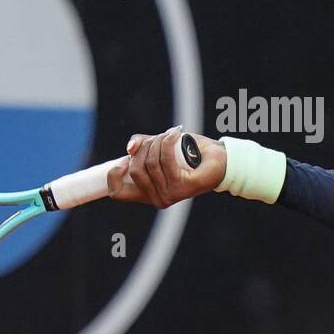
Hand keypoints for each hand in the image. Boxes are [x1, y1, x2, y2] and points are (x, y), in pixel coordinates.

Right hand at [107, 126, 227, 206]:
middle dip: (144, 147)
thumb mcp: (158, 147)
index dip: (113, 174)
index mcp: (148, 194)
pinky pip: (166, 159)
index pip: (117, 192)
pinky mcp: (183, 187)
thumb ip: (140, 146)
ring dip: (159, 141)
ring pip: (150, 162)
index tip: (123, 158)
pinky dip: (169, 141)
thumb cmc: (188, 154)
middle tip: (159, 138)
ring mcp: (170, 195)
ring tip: (171, 135)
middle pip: (135, 169)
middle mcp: (157, 199)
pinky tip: (176, 133)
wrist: (219, 159)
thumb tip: (129, 149)